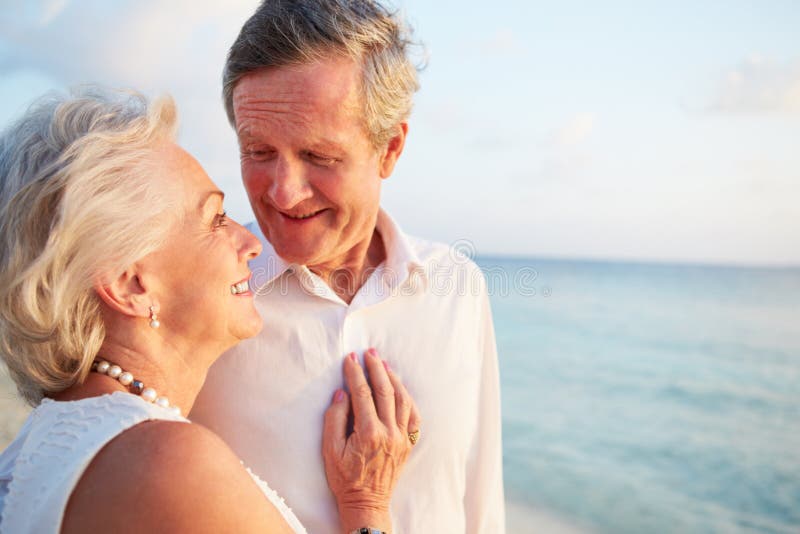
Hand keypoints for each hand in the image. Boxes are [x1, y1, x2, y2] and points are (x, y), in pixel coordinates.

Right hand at [322, 348, 421, 532]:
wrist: (367, 502)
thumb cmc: (345, 478)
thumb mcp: (330, 450)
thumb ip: (335, 419)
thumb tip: (342, 393)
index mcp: (368, 433)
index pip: (362, 394)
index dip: (355, 373)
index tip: (350, 358)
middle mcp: (389, 432)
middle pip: (385, 390)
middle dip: (376, 368)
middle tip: (370, 352)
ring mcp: (402, 437)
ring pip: (402, 399)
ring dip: (393, 378)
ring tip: (383, 363)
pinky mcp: (408, 442)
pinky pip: (413, 414)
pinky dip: (407, 397)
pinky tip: (400, 387)